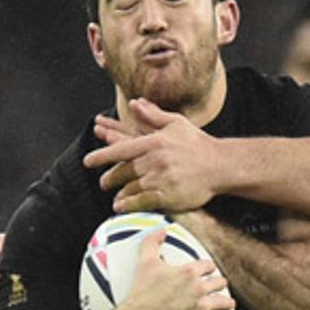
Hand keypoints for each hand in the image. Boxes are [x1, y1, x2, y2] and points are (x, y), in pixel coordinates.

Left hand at [83, 100, 222, 213]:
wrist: (221, 166)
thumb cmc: (198, 144)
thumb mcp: (176, 124)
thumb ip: (152, 115)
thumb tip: (134, 102)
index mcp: (154, 142)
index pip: (121, 149)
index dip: (102, 155)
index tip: (88, 161)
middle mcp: (155, 160)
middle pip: (124, 170)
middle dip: (110, 178)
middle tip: (103, 182)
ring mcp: (160, 179)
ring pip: (131, 187)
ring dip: (120, 193)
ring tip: (114, 197)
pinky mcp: (167, 196)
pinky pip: (141, 201)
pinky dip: (129, 204)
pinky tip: (121, 207)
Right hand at [113, 231, 235, 309]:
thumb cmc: (141, 293)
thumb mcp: (145, 262)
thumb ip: (152, 242)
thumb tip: (161, 230)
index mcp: (189, 272)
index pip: (208, 265)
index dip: (208, 268)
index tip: (208, 270)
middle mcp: (199, 288)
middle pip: (218, 283)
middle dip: (219, 284)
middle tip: (218, 287)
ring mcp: (202, 307)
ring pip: (224, 302)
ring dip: (226, 303)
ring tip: (228, 304)